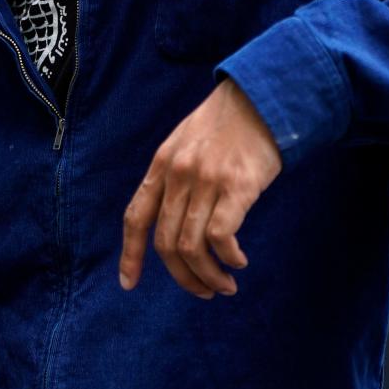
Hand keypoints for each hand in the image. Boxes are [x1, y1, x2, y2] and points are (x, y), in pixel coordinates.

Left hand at [119, 78, 281, 298]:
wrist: (260, 97)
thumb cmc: (226, 122)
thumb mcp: (185, 141)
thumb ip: (173, 175)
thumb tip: (171, 219)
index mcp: (162, 164)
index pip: (136, 216)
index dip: (130, 254)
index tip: (128, 283)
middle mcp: (179, 174)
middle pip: (167, 243)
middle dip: (183, 277)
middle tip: (203, 291)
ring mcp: (206, 180)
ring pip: (193, 247)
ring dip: (208, 276)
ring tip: (224, 285)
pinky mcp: (236, 187)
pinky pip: (221, 237)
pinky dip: (228, 259)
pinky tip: (239, 262)